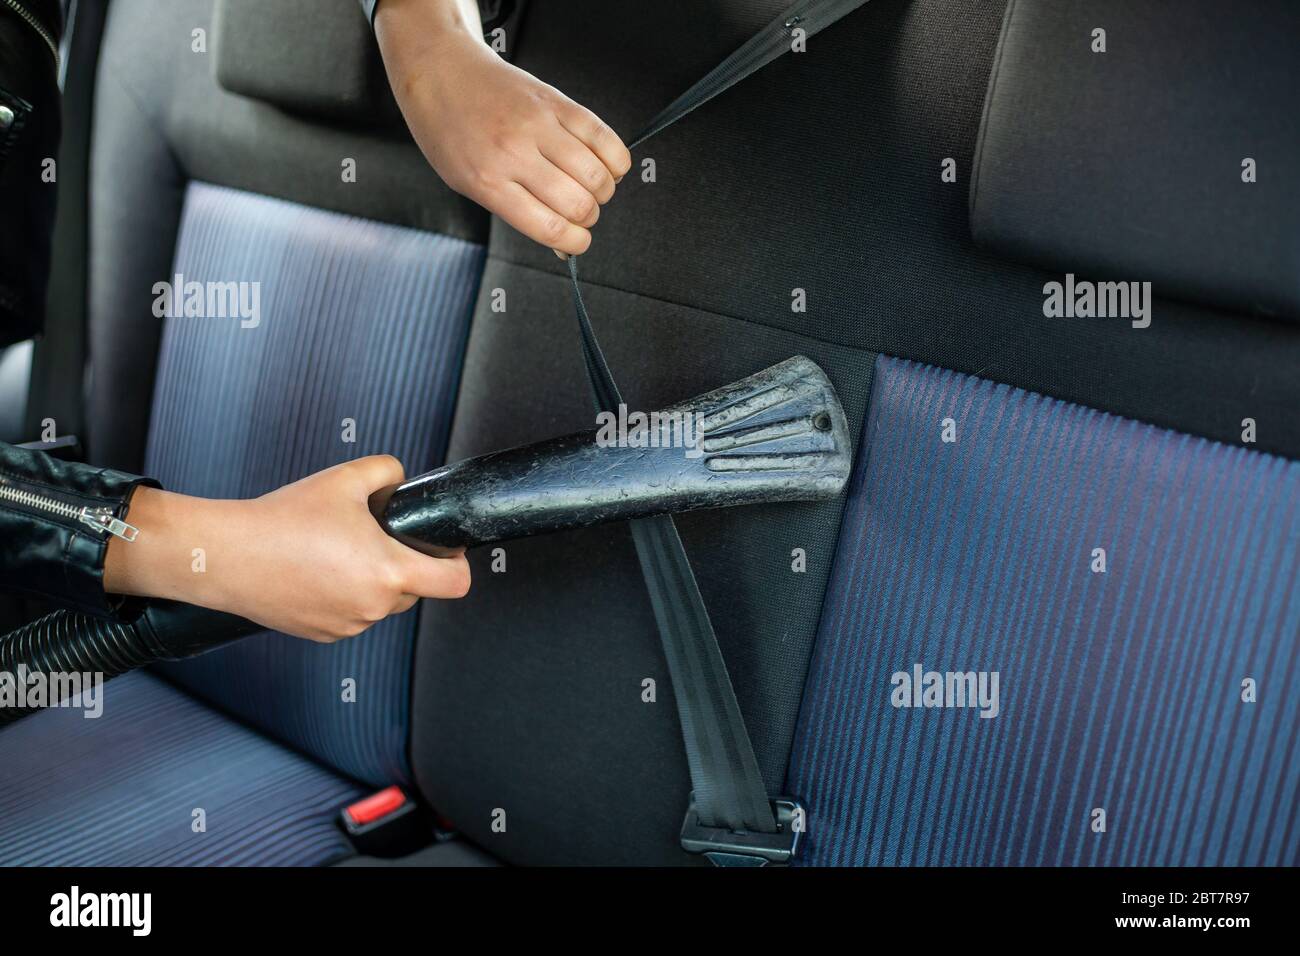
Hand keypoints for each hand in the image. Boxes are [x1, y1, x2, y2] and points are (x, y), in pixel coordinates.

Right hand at [104, 456, 470, 642]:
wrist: (228, 554)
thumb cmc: (282, 520)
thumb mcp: (346, 479)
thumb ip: (388, 472)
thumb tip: (401, 480)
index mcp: (389, 572)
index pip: (455, 583)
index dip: (458, 562)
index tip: (446, 548)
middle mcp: (373, 606)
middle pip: (417, 589)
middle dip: (405, 564)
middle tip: (375, 537)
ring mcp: (348, 625)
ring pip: (381, 602)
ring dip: (373, 581)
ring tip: (338, 551)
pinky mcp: (323, 634)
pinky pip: (352, 614)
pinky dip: (345, 595)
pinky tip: (318, 570)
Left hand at [374, 0, 631, 254]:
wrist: (441, 70)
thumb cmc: (449, 131)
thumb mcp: (467, 183)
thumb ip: (515, 212)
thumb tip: (563, 243)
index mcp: (488, 182)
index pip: (549, 227)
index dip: (574, 243)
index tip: (577, 242)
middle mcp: (514, 153)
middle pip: (578, 204)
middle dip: (588, 218)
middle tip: (582, 213)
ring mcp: (538, 124)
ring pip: (596, 173)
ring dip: (604, 191)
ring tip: (593, 189)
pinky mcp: (556, 101)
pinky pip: (603, 137)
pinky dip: (616, 160)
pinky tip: (608, 166)